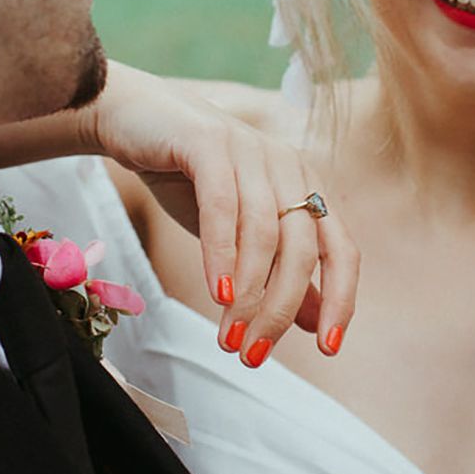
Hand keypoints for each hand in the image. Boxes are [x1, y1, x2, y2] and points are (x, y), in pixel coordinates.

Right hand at [83, 61, 358, 365]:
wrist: (133, 119)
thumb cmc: (188, 178)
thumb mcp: (238, 232)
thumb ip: (276, 271)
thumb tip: (313, 322)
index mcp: (305, 186)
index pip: (341, 249)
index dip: (340, 298)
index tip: (327, 348)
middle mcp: (287, 166)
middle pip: (302, 249)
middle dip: (280, 309)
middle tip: (252, 355)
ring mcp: (251, 149)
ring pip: (265, 232)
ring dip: (250, 293)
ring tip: (229, 337)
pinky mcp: (210, 141)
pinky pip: (224, 205)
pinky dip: (223, 253)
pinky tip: (218, 292)